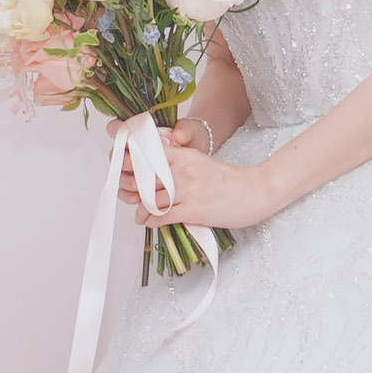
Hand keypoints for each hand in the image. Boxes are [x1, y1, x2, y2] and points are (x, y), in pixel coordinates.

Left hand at [120, 124, 273, 232]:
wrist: (255, 191)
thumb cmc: (228, 179)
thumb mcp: (200, 162)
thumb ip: (178, 162)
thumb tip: (154, 168)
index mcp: (185, 155)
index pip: (148, 151)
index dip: (129, 155)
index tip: (117, 160)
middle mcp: (183, 170)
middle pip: (143, 175)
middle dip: (127, 182)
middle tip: (121, 188)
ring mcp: (188, 190)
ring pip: (149, 197)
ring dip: (138, 206)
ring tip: (137, 210)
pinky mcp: (194, 210)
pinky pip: (162, 216)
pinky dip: (150, 220)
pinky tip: (147, 221)